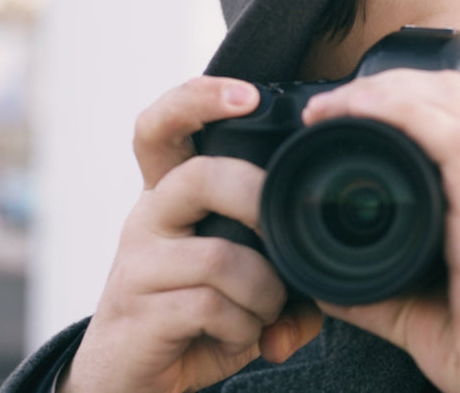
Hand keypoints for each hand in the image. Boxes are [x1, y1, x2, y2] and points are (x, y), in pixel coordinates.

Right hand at [59, 77, 322, 392]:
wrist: (130, 379)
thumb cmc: (194, 316)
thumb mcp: (242, 281)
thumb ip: (285, 267)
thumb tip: (329, 279)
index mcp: (171, 195)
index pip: (162, 127)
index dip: (199, 99)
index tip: (249, 96)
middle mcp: (149, 217)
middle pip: (199, 177)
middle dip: (256, 201)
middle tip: (280, 235)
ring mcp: (138, 262)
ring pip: (221, 257)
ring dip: (264, 292)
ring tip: (266, 311)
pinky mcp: (139, 308)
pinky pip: (213, 306)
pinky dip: (244, 327)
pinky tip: (243, 336)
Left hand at [302, 69, 459, 392]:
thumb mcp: (423, 309)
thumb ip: (379, 286)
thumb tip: (324, 278)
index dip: (406, 96)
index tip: (346, 113)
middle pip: (458, 93)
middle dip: (390, 83)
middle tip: (332, 103)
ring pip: (456, 102)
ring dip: (389, 91)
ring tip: (337, 105)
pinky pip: (457, 139)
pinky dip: (404, 115)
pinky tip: (362, 115)